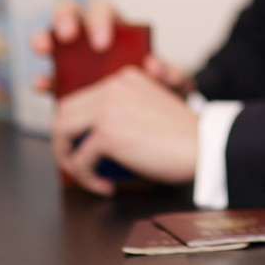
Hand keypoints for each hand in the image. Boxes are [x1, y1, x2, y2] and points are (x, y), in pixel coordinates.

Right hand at [29, 0, 193, 96]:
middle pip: (71, 13)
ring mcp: (73, 59)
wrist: (152, 119)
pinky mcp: (61, 84)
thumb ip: (171, 74)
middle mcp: (90, 37)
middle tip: (68, 36)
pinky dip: (42, 80)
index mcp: (118, 29)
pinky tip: (42, 86)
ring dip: (43, 38)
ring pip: (50, 37)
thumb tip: (155, 65)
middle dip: (66, 18)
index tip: (102, 44)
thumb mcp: (173, 82)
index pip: (104, 11)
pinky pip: (46, 76)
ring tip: (45, 49)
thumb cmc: (162, 89)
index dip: (100, 21)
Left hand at [50, 66, 198, 195]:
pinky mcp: (107, 134)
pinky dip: (87, 179)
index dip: (77, 126)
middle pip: (64, 113)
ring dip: (68, 158)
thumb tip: (89, 133)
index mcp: (125, 78)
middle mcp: (113, 87)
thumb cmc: (183, 134)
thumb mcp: (152, 105)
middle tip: (79, 162)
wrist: (204, 145)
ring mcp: (108, 109)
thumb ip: (125, 107)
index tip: (85, 145)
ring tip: (86, 174)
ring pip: (61, 132)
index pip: (81, 99)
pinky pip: (79, 161)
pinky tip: (105, 186)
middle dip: (65, 141)